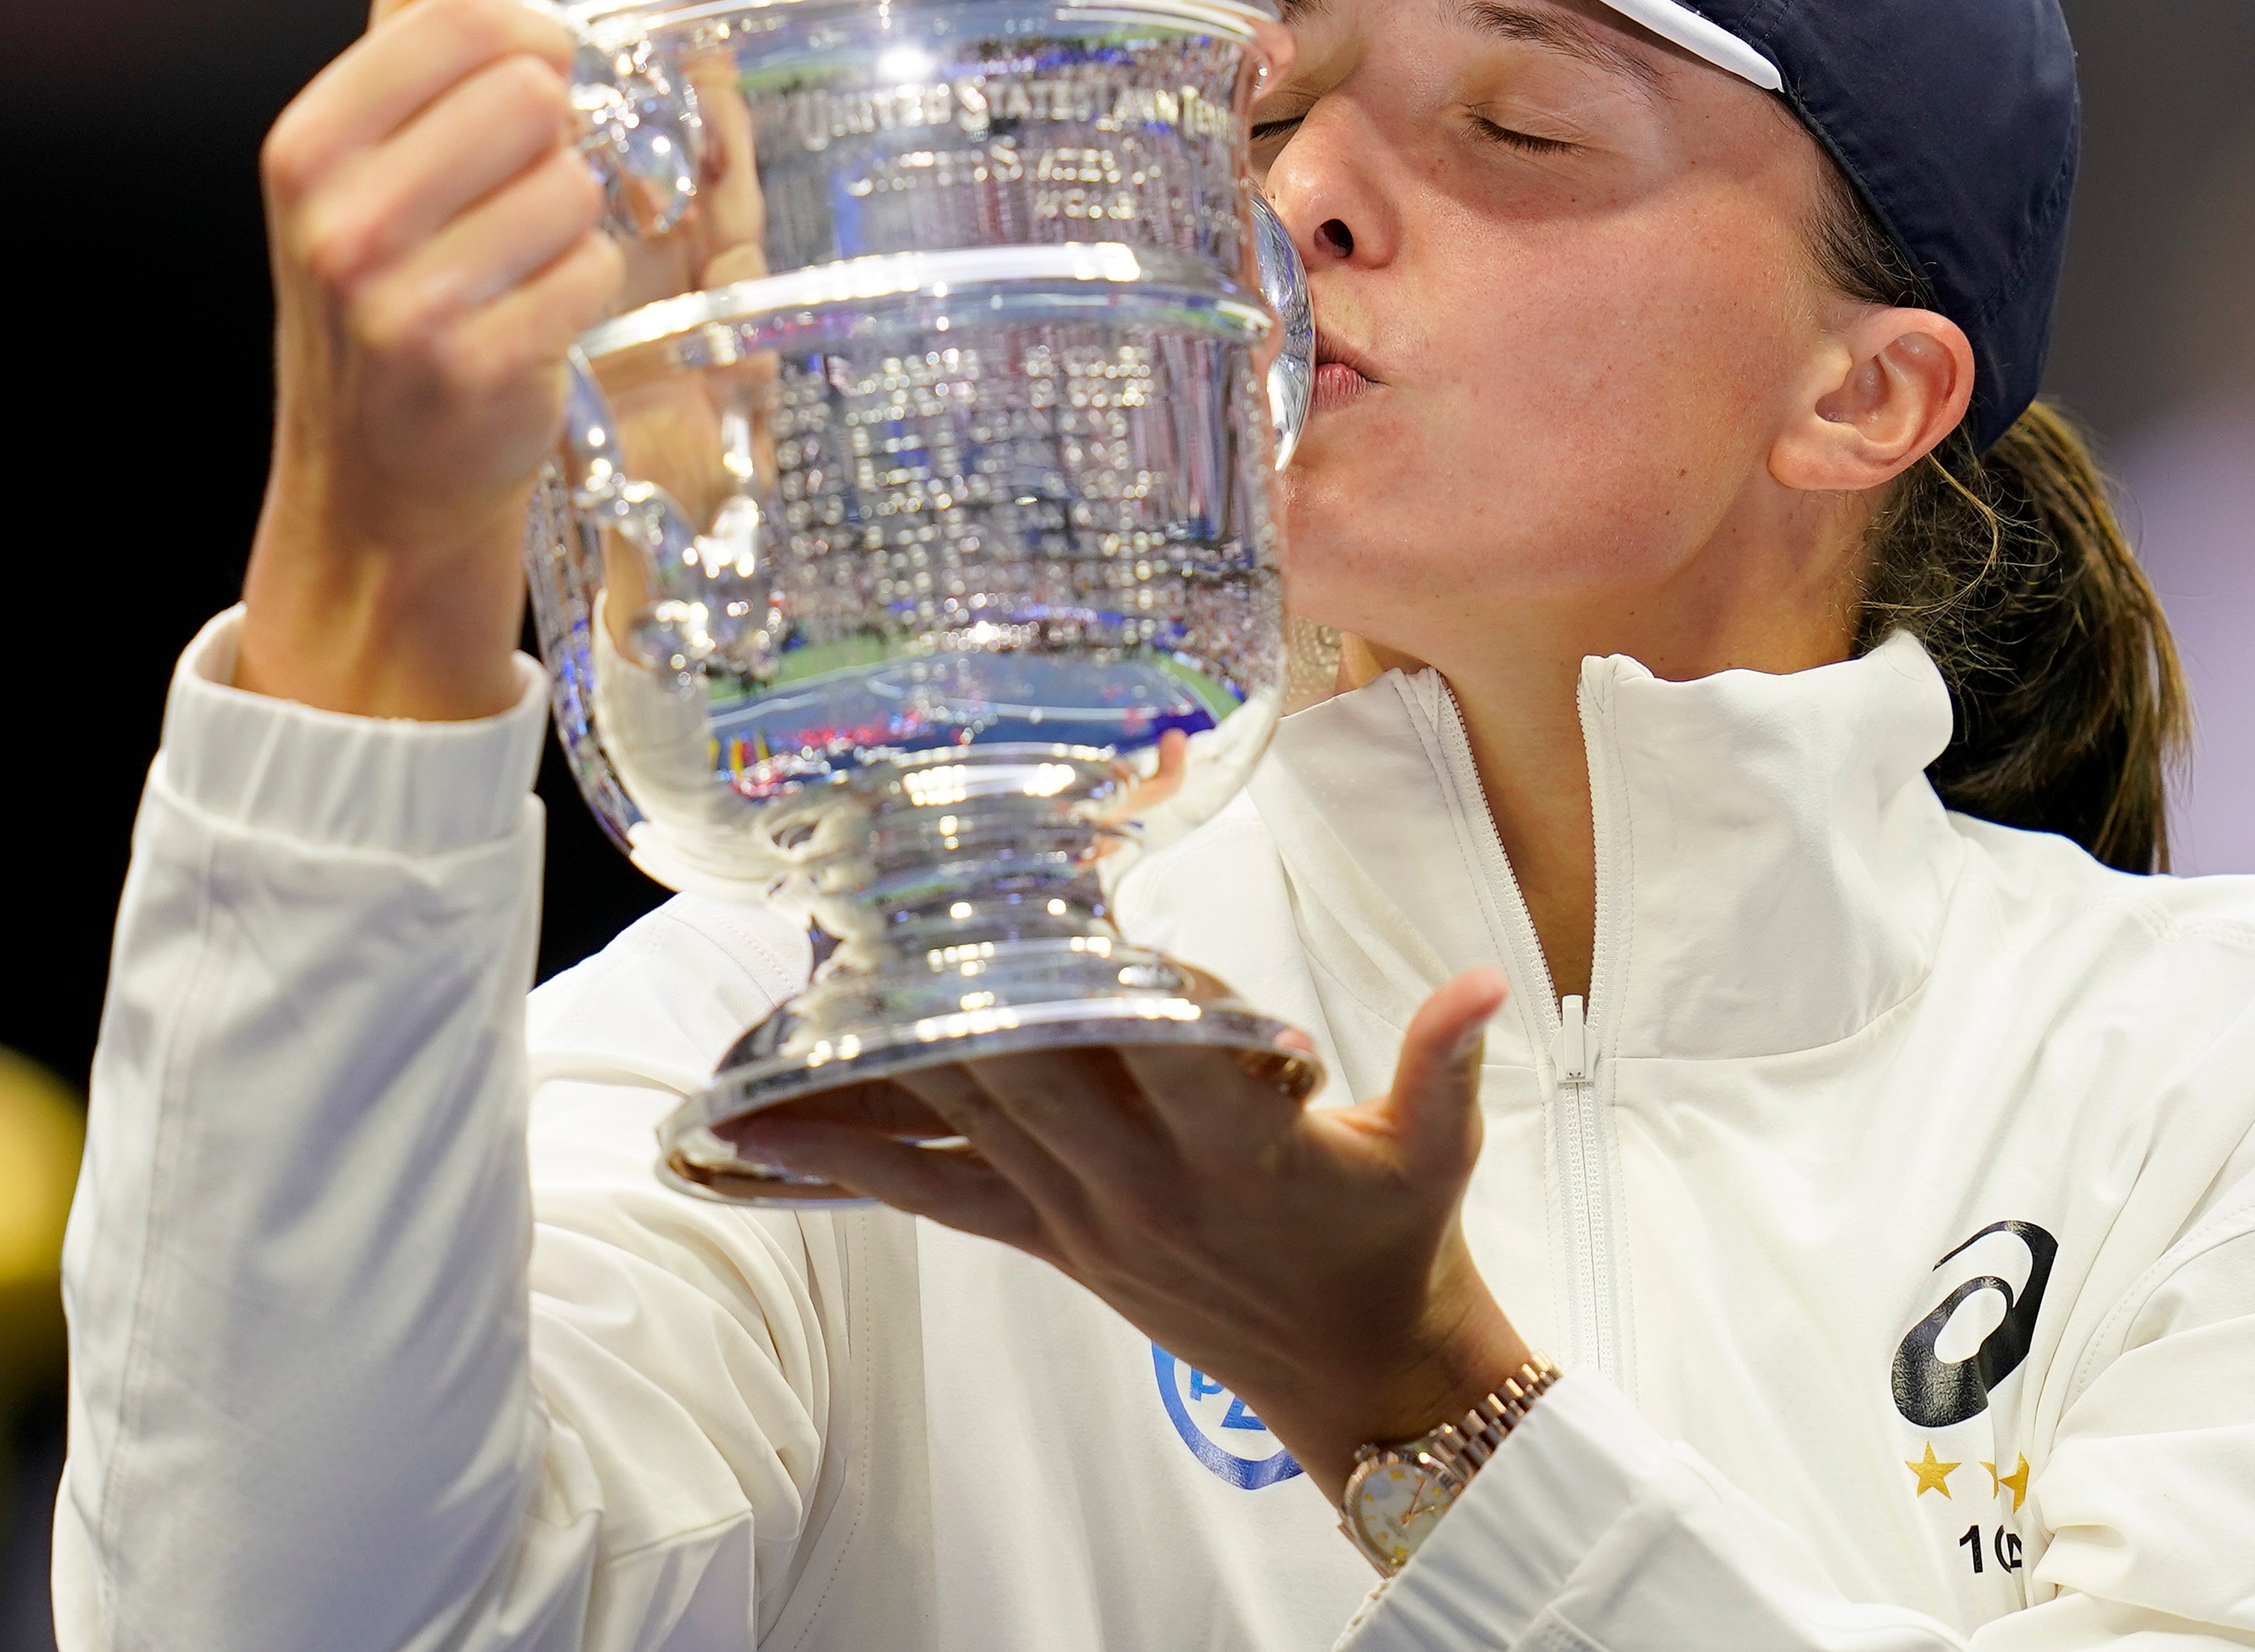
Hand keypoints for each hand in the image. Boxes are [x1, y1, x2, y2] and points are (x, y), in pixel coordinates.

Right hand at [235, 0, 624, 718]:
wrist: (378, 472)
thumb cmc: (382, 289)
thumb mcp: (369, 144)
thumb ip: (419, 15)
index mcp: (308, 143)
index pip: (467, 22)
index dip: (532, 40)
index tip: (531, 79)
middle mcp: (337, 219)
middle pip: (530, 98)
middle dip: (551, 141)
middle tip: (518, 194)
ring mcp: (399, 301)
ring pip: (570, 187)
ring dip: (572, 222)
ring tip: (520, 264)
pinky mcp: (473, 369)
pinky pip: (591, 274)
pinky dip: (587, 289)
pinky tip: (539, 315)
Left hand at [731, 967, 1530, 1499]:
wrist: (1361, 1374)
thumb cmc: (1396, 1244)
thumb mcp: (1440, 1150)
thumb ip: (1447, 1060)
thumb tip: (1481, 983)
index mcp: (1235, 1144)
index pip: (1152, 1040)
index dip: (1105, 964)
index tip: (1057, 880)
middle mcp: (1142, 1181)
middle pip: (1024, 1068)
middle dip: (954, 983)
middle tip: (882, 894)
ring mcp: (1085, 1216)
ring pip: (967, 1120)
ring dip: (886, 1051)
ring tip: (798, 982)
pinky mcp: (1055, 1245)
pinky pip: (939, 1197)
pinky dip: (855, 1158)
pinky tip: (773, 1124)